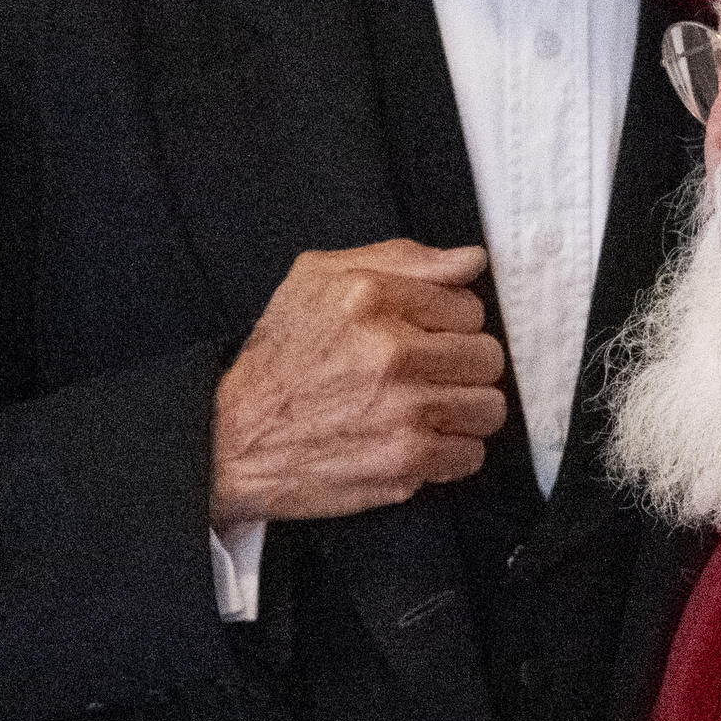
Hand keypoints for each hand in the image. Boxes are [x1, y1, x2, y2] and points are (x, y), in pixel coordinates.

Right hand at [211, 240, 508, 521]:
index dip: (450, 324)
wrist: (232, 437)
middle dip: (462, 366)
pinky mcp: (405, 461)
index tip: (428, 337)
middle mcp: (389, 351)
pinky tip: (417, 440)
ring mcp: (402, 410)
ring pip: (488, 407)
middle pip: (487, 356)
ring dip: (462, 411)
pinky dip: (450, 453)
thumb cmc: (278, 360)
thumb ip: (402, 259)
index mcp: (370, 298)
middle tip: (428, 375)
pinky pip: (471, 454)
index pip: (469, 306)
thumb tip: (469, 260)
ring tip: (426, 409)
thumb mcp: (319, 280)